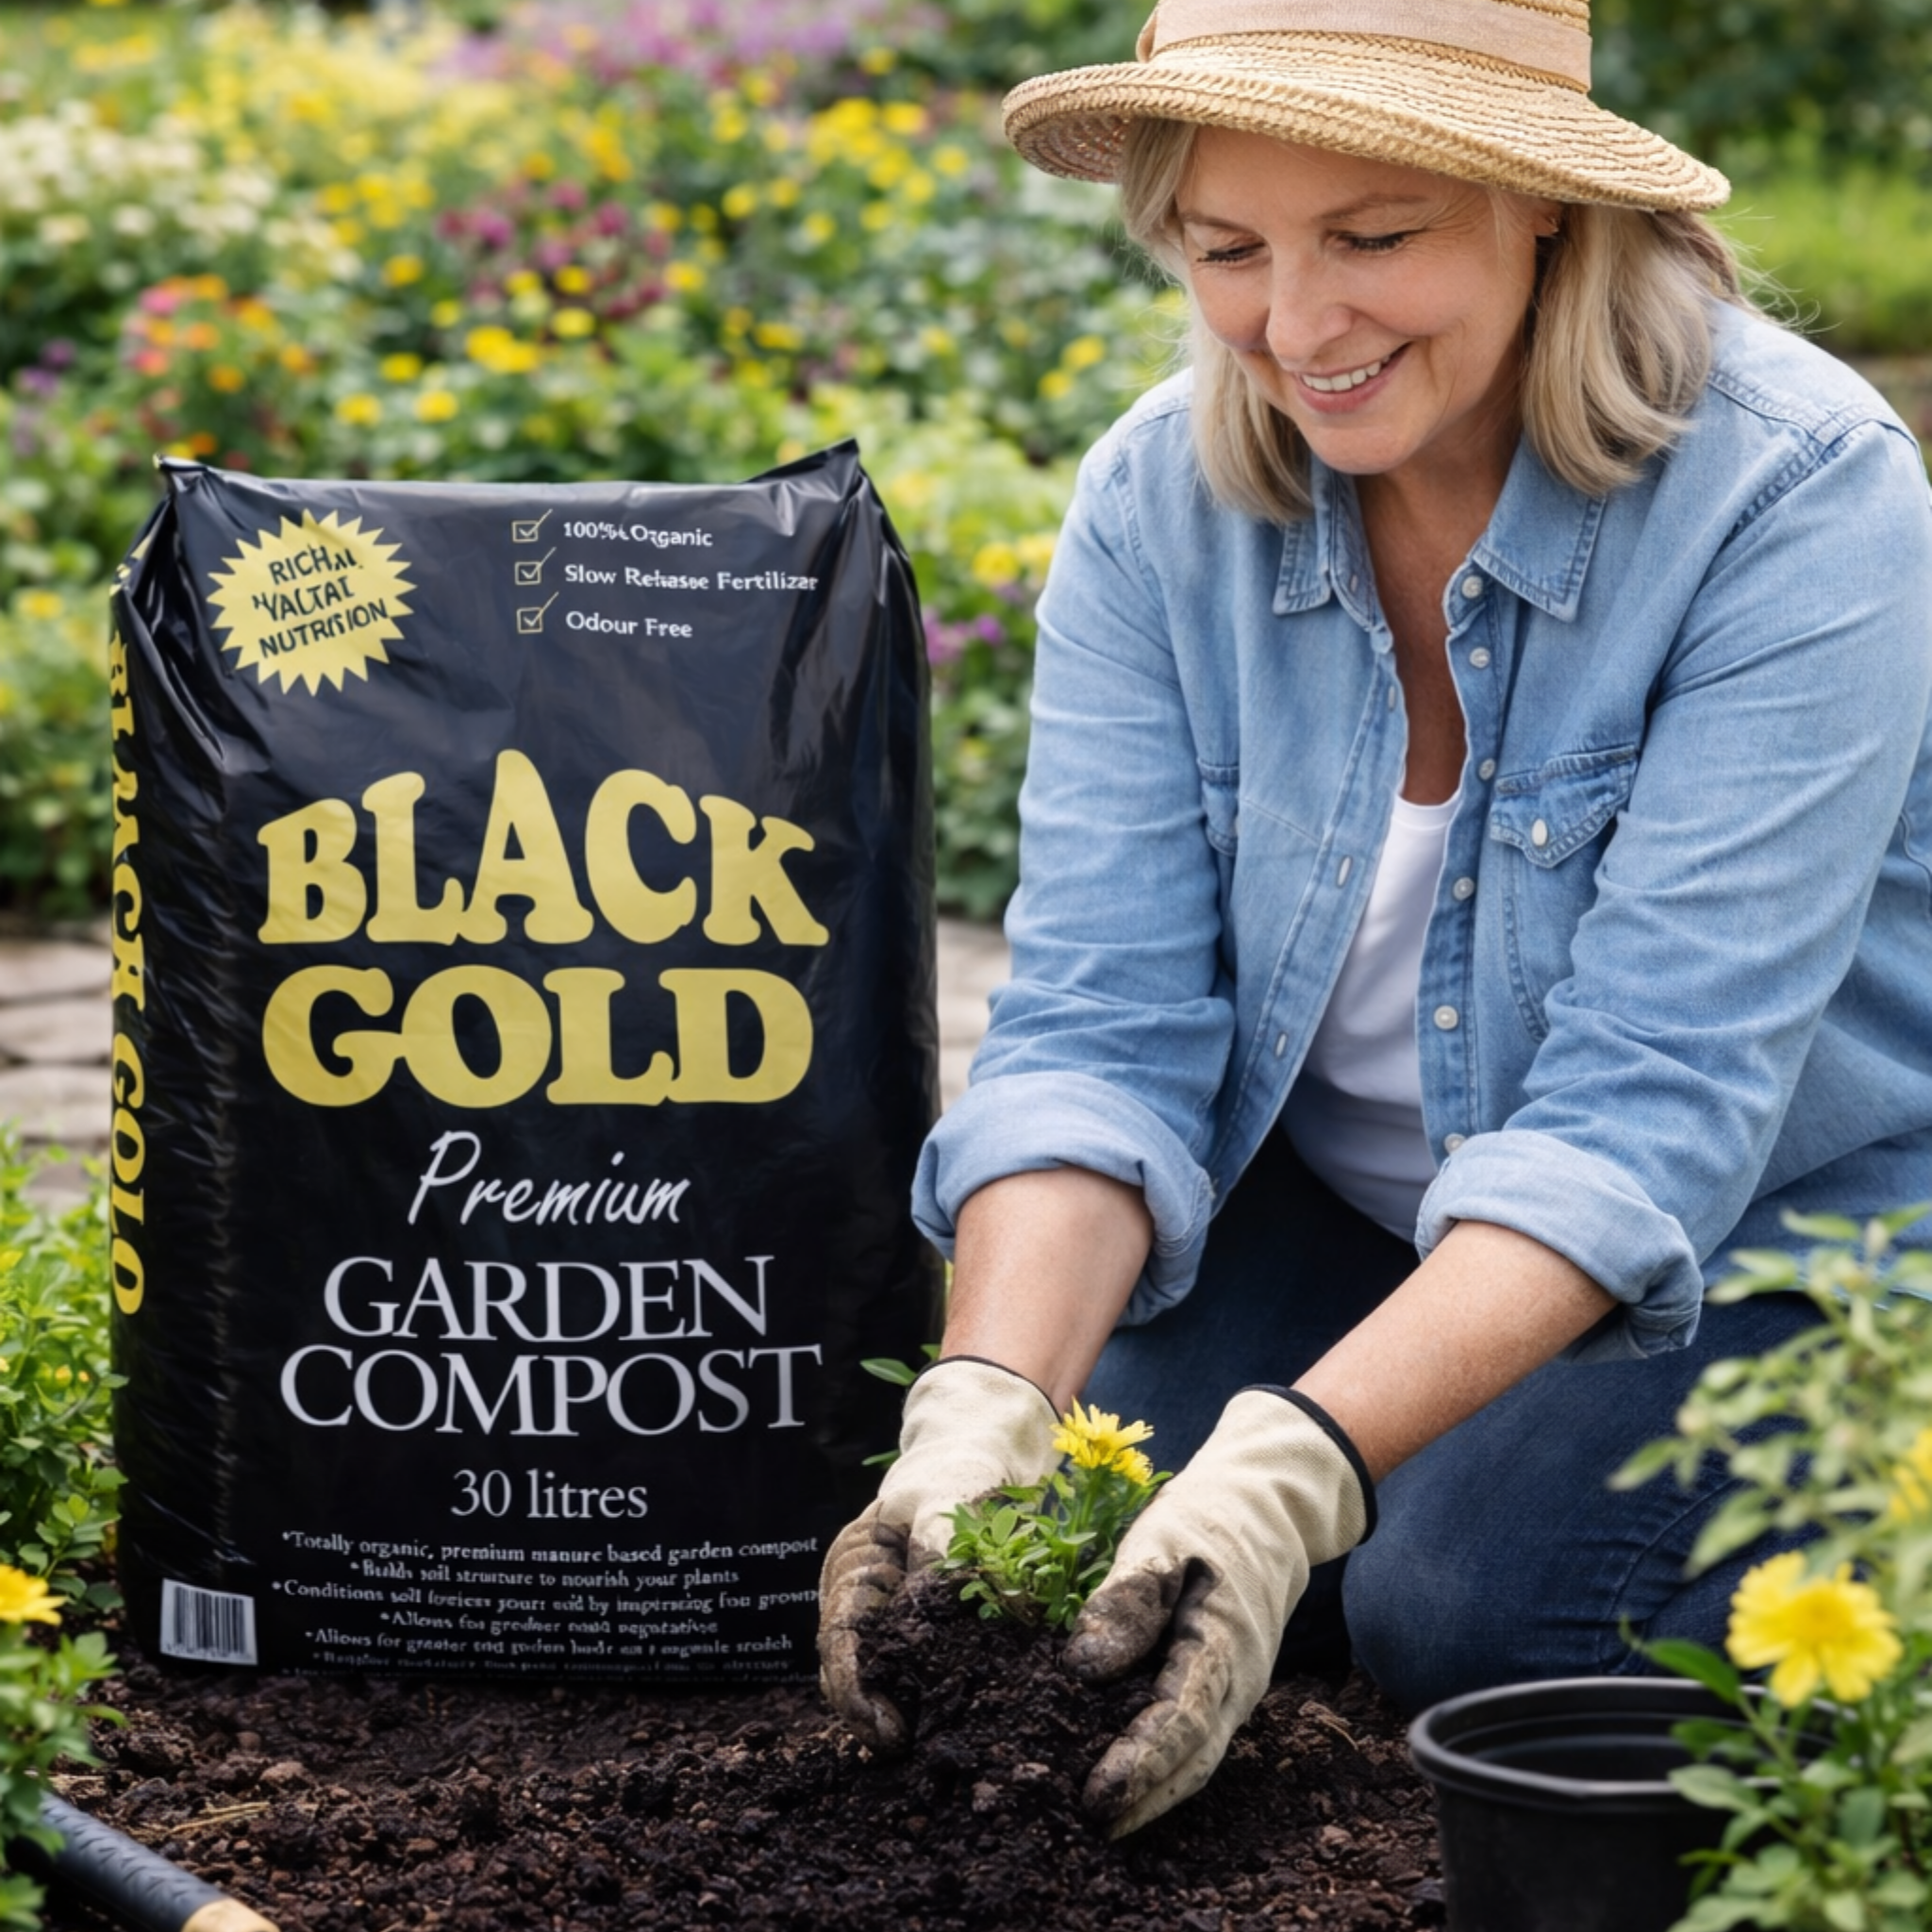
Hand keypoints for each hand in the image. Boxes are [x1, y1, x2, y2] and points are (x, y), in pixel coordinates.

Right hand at [818, 1356, 1059, 1749]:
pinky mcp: (909, 1630)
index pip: (840, 1635)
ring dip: (887, 1712)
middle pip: (845, 1665)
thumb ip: (941, 1540)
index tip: (887, 1729)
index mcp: (853, 1562)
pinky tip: (933, 1724)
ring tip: (916, 1748)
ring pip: (869, 1675)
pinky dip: (912, 1699)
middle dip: (867, 1714)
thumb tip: (937, 1594)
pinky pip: (901, 1672)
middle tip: (903, 1749)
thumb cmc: (954, 1476)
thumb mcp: (949, 1495)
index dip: (855, 1688)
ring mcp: (879, 1613)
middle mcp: (855, 1593)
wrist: (972, 1467)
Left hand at [1065, 1388, 1372, 1836]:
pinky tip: (1130, 1777)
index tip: (1096, 1798)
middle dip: (1144, 1800)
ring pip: (1198, 1756)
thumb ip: (1125, 1603)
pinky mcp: (1226, 1683)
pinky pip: (1197, 1736)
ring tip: (1102, 1821)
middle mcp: (1239, 1681)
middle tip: (1088, 1829)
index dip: (1139, 1767)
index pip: (1179, 1724)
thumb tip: (1083, 1666)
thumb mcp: (1158, 1544)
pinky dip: (1164, 1765)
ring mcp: (1238, 1687)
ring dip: (1154, 1792)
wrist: (1267, 1506)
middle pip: (1192, 1759)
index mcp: (1223, 1646)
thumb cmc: (1207, 1518)